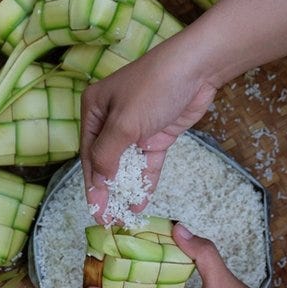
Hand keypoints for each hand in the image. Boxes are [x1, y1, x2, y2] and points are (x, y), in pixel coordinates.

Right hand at [80, 31, 218, 222]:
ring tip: (123, 217)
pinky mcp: (157, 135)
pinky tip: (140, 203)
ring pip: (127, 166)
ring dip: (126, 190)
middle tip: (108, 220)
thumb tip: (98, 182)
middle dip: (107, 191)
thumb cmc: (154, 87)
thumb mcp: (125, 123)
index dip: (92, 185)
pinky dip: (144, 183)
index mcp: (94, 110)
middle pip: (106, 162)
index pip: (89, 154)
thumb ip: (108, 154)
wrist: (197, 68)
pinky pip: (147, 164)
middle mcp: (111, 120)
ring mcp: (136, 128)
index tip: (94, 210)